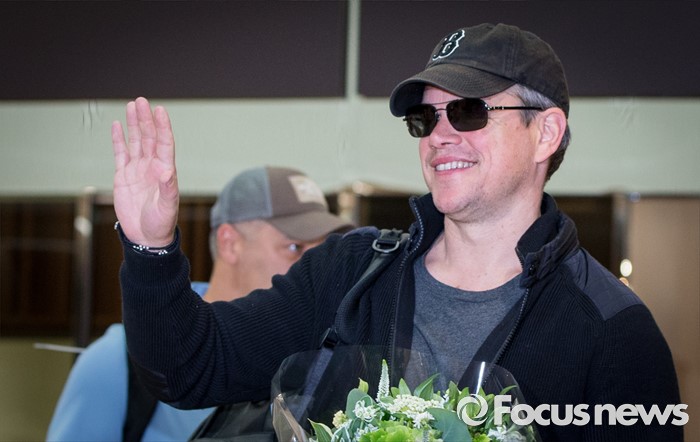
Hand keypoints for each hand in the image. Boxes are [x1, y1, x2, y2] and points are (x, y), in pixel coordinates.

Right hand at [112, 97, 178, 246]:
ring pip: (136, 141)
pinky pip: (120, 153)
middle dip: (146, 119)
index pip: (164, 143)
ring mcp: (137, 170)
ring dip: (134, 124)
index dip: (162, 126)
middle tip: (141, 101)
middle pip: (149, 137)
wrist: (146, 237)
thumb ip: (167, 189)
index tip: (160, 110)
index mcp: (165, 171)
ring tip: (132, 106)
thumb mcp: (167, 207)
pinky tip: (117, 125)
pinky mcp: (123, 176)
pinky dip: (118, 139)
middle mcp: (152, 166)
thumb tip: (167, 171)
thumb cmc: (161, 223)